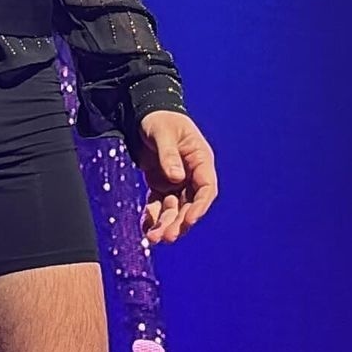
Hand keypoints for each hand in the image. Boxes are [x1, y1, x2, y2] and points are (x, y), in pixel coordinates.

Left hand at [136, 111, 217, 242]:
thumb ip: (169, 155)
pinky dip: (152, 216)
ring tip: (153, 239)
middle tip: (166, 237)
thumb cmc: (159, 118)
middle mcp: (191, 174)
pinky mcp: (161, 183)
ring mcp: (176, 180)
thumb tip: (177, 178)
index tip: (190, 220)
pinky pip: (159, 203)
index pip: (206, 188)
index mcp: (200, 160)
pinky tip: (146, 229)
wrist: (144, 112)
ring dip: (165, 224)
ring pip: (174, 208)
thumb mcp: (163, 132)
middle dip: (178, 222)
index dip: (200, 206)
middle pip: (189, 204)